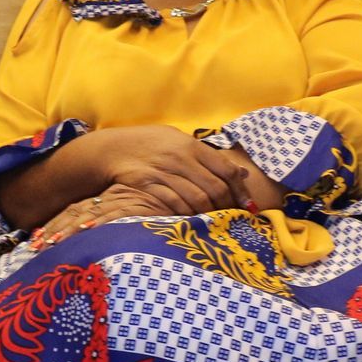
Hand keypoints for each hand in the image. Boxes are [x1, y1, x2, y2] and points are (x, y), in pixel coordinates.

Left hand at [27, 184, 166, 252]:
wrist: (196, 195)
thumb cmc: (168, 215)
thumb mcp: (139, 218)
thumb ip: (119, 228)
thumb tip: (94, 244)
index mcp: (110, 199)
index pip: (76, 212)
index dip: (56, 225)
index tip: (36, 240)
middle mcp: (115, 198)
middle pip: (76, 213)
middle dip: (54, 228)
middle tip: (35, 245)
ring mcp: (128, 201)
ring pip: (91, 214)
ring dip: (70, 229)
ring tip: (51, 242)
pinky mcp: (143, 206)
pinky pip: (117, 214)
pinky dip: (101, 222)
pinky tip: (87, 230)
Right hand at [84, 125, 255, 214]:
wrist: (113, 148)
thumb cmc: (150, 143)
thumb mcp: (180, 141)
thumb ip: (209, 156)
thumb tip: (242, 171)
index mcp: (192, 145)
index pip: (226, 170)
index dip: (241, 190)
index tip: (248, 205)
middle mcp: (181, 158)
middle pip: (215, 188)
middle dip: (227, 206)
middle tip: (231, 217)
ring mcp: (164, 172)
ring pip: (197, 199)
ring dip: (208, 213)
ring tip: (213, 220)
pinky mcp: (149, 185)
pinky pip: (175, 204)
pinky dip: (187, 214)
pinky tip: (191, 218)